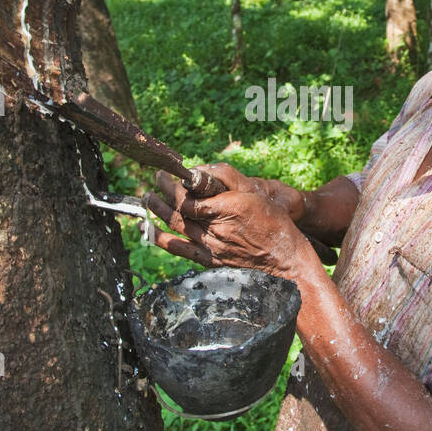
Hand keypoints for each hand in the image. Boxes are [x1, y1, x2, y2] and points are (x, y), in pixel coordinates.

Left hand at [143, 169, 310, 277]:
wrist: (283, 260)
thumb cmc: (274, 223)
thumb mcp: (255, 192)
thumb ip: (228, 178)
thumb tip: (203, 170)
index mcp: (228, 207)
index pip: (189, 195)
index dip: (176, 184)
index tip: (172, 174)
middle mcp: (216, 227)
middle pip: (179, 208)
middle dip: (163, 191)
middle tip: (157, 178)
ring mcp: (210, 246)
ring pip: (175, 225)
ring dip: (158, 210)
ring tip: (148, 197)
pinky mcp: (209, 260)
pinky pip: (179, 249)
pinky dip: (161, 239)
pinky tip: (149, 230)